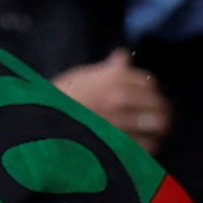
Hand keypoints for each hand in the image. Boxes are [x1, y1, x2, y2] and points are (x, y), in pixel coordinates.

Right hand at [53, 51, 170, 142]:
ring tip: (151, 132)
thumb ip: (107, 69)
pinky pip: (147, 147)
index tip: (146, 95)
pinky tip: (140, 145)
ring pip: (157, 126)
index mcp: (114, 78)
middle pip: (159, 104)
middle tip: (156, 116)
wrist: (41, 125)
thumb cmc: (60, 98)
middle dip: (160, 110)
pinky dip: (147, 146)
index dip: (150, 90)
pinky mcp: (120, 145)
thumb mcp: (81, 76)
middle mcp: (121, 98)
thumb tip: (124, 56)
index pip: (149, 82)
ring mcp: (121, 122)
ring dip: (156, 129)